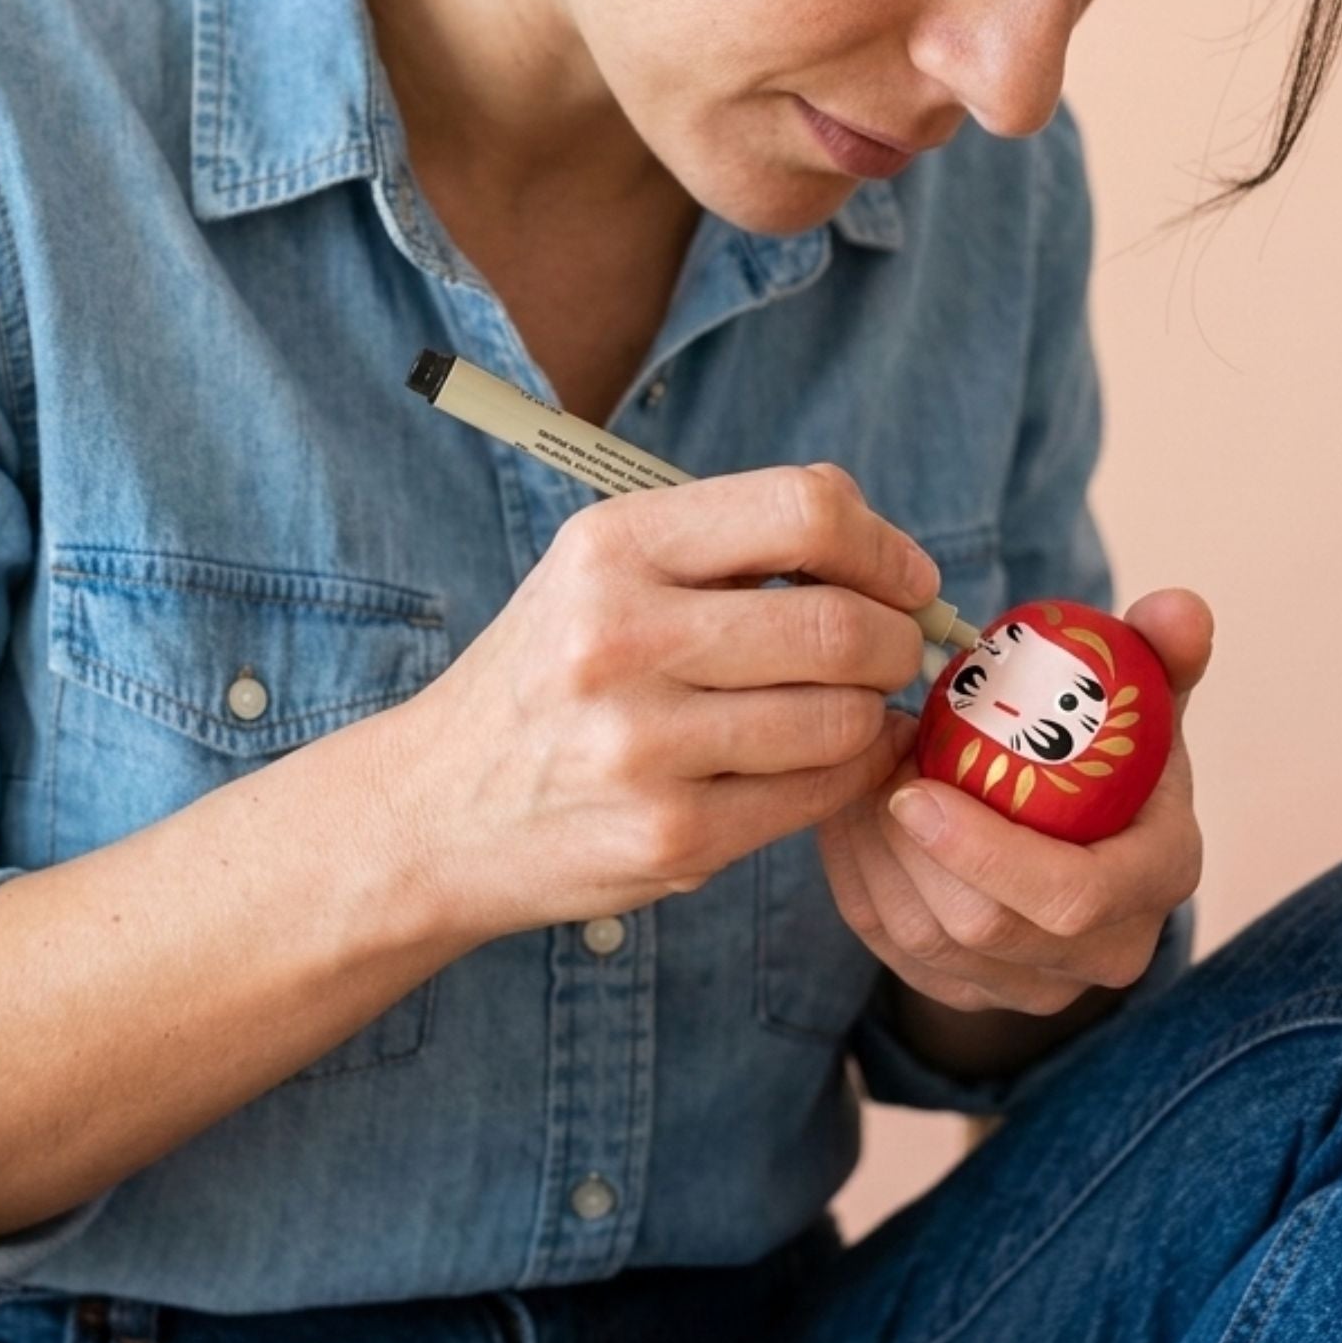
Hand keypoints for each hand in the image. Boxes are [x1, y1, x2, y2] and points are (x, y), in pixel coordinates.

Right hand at [381, 462, 934, 945]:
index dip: (882, 544)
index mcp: (610, 548)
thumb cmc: (547, 678)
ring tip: (841, 710)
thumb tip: (883, 554)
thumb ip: (725, 544)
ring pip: (841, 717)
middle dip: (894, 640)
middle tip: (888, 653)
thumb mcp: (599, 575)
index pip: (802, 509)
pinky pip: (817, 793)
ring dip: (868, 714)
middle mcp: (619, 637)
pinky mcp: (670, 833)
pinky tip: (815, 764)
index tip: (904, 578)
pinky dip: (842, 775)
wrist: (436, 810)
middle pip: (840, 623)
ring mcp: (643, 744)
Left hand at [815, 587, 1209, 1014]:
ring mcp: (1027, 985)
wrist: (1077, 833)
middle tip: (874, 763)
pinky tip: (847, 806)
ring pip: (920, 939)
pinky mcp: (960, 990)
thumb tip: (1177, 608)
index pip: (1074, 898)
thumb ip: (1158, 653)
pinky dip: (852, 870)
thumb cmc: (1109, 752)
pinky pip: (884, 941)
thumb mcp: (1140, 700)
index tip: (914, 787)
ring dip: (871, 851)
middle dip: (908, 846)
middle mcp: (1101, 953)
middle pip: (982, 928)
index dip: (988, 853)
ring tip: (857, 771)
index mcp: (1156, 879)